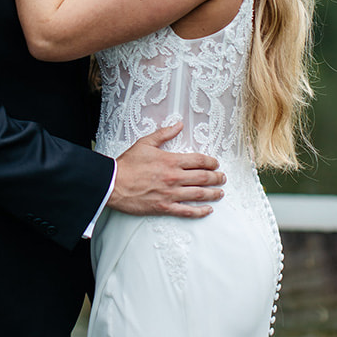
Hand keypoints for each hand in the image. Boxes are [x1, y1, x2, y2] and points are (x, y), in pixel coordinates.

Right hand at [108, 123, 225, 217]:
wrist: (113, 183)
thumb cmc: (127, 164)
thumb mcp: (145, 143)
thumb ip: (164, 134)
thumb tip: (178, 125)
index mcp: (170, 161)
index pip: (199, 160)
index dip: (211, 162)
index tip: (215, 163)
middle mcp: (174, 178)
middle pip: (204, 178)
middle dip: (217, 178)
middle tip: (222, 178)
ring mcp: (171, 194)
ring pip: (199, 194)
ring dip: (213, 193)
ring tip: (220, 193)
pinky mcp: (165, 207)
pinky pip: (187, 211)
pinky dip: (200, 211)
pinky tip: (208, 209)